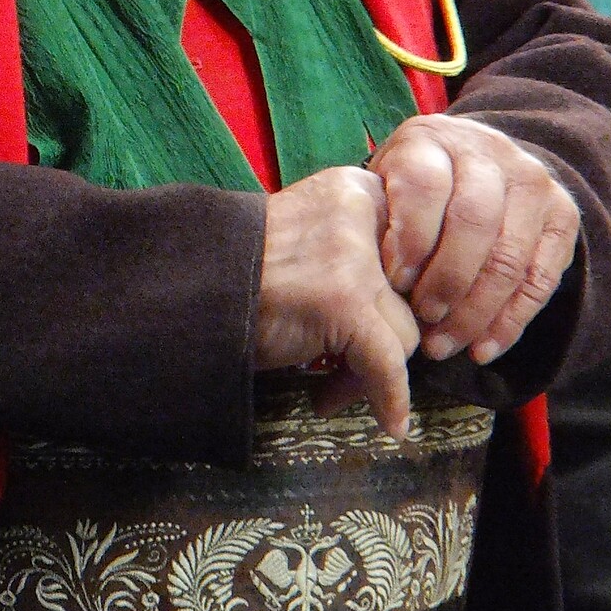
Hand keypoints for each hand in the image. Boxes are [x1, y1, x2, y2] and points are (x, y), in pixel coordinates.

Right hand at [253, 166, 422, 436]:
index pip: (417, 249)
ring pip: (405, 331)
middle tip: (350, 364)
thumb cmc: (245, 269)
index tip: (381, 323)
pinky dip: (390, 397)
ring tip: (330, 385)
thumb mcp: (315, 235)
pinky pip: (387, 364)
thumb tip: (421, 312)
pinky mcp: (344, 301)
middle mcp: (362, 212)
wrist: (190, 282)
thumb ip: (365, 252)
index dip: (404, 296)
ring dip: (374, 369)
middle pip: (414, 292)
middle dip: (387, 336)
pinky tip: (390, 422)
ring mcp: (354, 257)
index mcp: (358, 188)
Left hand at [370, 115, 578, 366]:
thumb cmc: (413, 190)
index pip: (425, 185)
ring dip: (474, 313)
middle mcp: (490, 152)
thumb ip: (380, 221)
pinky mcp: (563, 216)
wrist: (477, 163)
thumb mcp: (385, 186)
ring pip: (509, 256)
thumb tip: (374, 286)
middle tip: (421, 321)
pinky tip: (481, 349)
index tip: (393, 283)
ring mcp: (533, 182)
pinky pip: (540, 279)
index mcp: (434, 138)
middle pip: (473, 221)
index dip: (409, 239)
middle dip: (445, 281)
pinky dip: (509, 323)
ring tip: (442, 346)